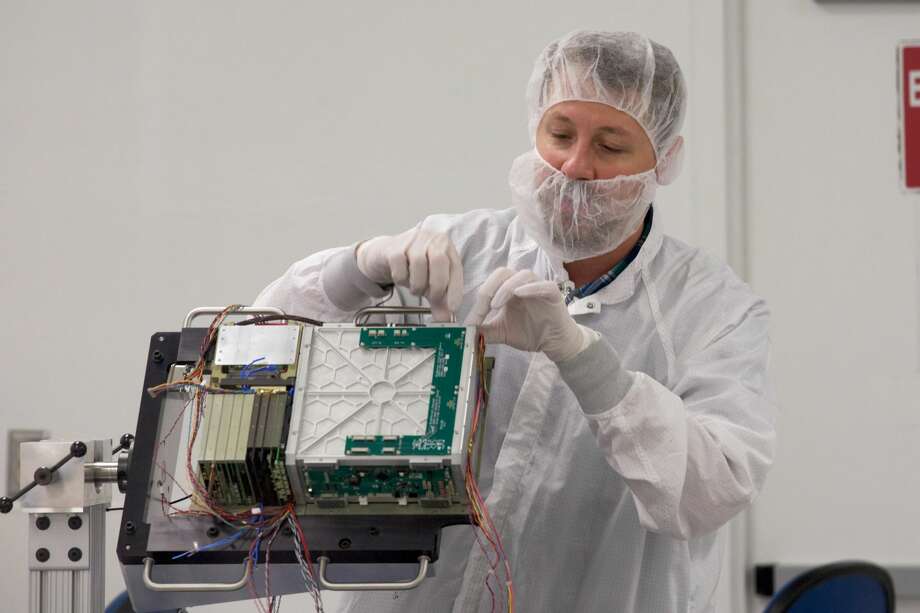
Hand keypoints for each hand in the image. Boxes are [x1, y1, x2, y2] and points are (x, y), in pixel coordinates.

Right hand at [356, 228, 463, 321]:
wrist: (385, 254)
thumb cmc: (412, 267)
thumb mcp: (430, 283)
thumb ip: (439, 301)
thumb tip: (445, 319)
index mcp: (446, 247)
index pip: (455, 267)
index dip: (455, 289)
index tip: (452, 308)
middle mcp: (431, 240)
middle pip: (439, 261)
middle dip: (437, 285)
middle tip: (431, 298)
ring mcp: (412, 241)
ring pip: (419, 265)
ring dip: (417, 285)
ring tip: (415, 288)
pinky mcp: (394, 248)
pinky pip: (400, 268)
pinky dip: (402, 280)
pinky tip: (402, 278)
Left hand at [464, 268, 594, 361]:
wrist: (554, 343)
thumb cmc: (529, 332)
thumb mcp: (501, 332)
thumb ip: (484, 330)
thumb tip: (464, 332)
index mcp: (507, 290)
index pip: (489, 286)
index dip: (478, 303)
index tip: (471, 321)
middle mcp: (521, 284)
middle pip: (503, 273)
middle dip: (490, 288)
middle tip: (483, 307)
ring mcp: (538, 286)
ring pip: (521, 275)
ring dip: (506, 288)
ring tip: (497, 305)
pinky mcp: (553, 293)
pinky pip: (543, 285)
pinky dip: (531, 288)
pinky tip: (520, 294)